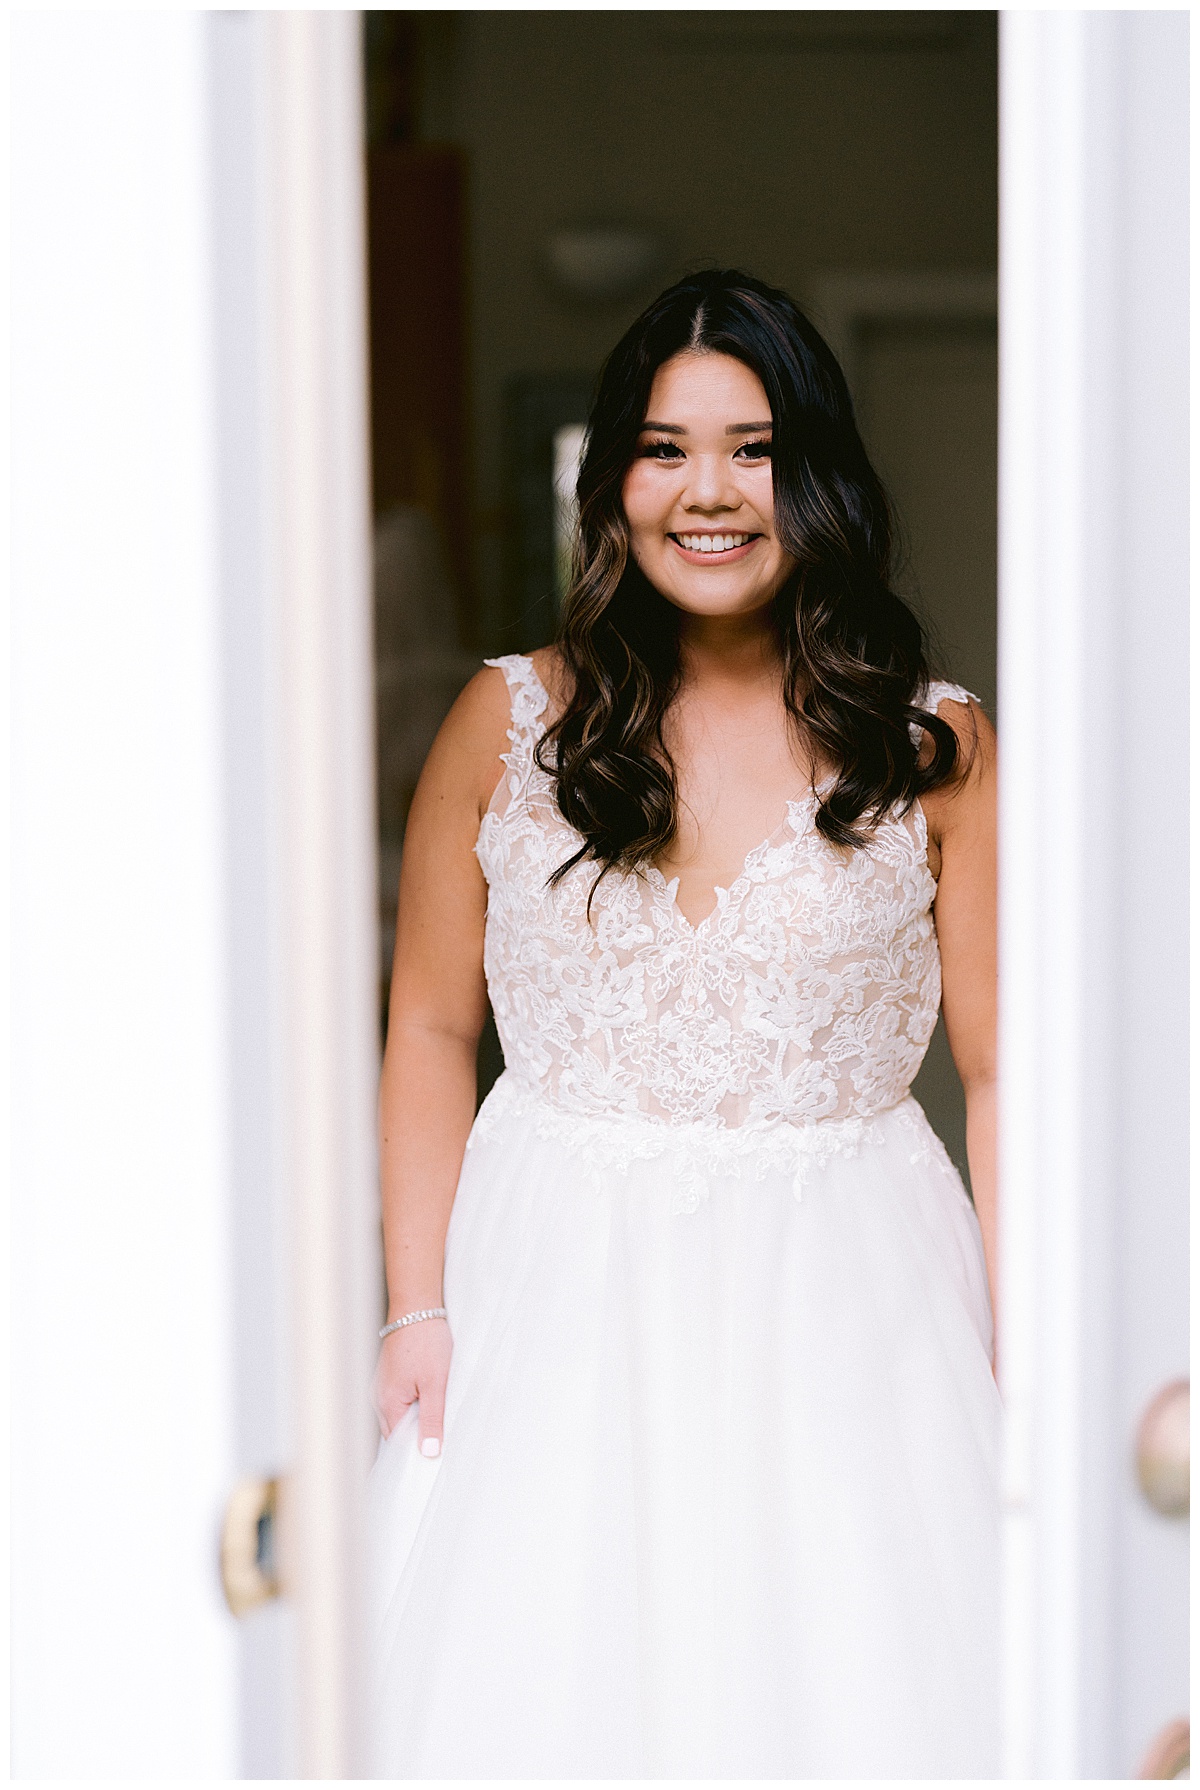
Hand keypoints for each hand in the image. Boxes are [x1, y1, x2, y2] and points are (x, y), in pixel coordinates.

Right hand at [372, 1316, 452, 1453]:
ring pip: (400, 1413)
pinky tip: (429, 1393)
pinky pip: (401, 1398)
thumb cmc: (425, 1341)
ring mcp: (383, 1385)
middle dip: (417, 1435)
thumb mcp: (435, 1384)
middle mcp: (379, 1397)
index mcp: (387, 1403)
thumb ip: (432, 1419)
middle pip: (397, 1430)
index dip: (415, 1451)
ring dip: (417, 1417)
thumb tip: (429, 1452)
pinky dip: (415, 1402)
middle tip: (442, 1433)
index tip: (435, 1455)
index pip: (397, 1444)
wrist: (417, 1307)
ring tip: (437, 1408)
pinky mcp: (390, 1375)